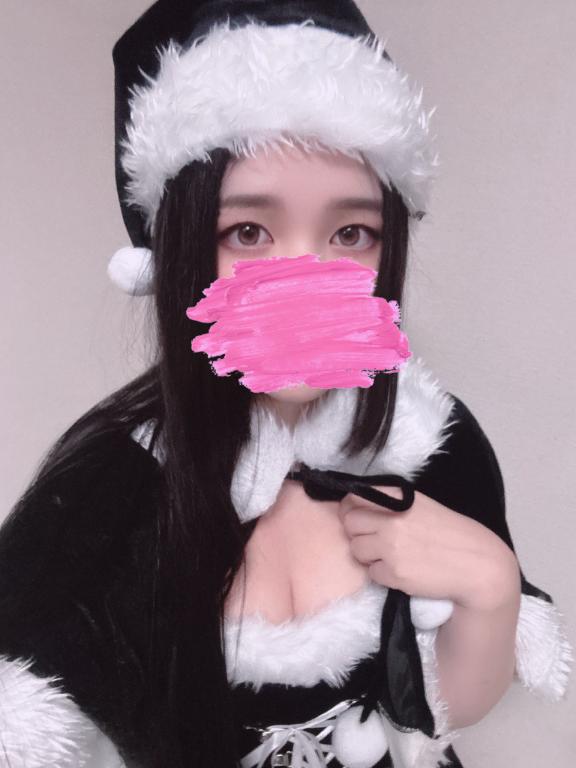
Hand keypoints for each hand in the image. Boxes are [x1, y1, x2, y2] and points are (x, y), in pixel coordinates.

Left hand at [338, 486, 520, 611]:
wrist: (477, 564)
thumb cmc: (450, 533)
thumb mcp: (420, 506)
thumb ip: (390, 503)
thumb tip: (354, 507)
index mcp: (398, 497)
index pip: (353, 498)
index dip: (351, 509)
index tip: (358, 517)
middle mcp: (390, 519)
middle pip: (349, 524)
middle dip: (358, 534)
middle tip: (376, 541)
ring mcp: (390, 546)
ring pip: (356, 550)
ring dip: (369, 556)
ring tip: (393, 556)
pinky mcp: (394, 572)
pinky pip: (372, 573)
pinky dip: (383, 575)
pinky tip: (404, 571)